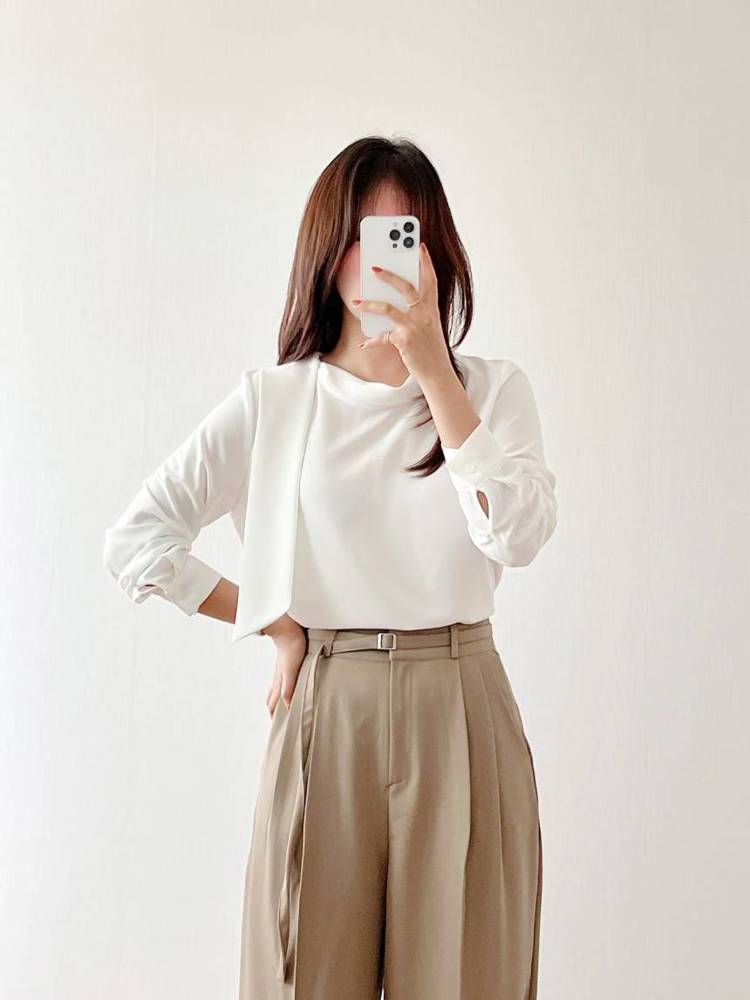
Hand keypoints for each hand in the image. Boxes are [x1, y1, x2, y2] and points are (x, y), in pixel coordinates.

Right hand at [263, 616, 307, 717]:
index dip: (273, 715)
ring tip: (279, 708)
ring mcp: (280, 672)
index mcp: (279, 682)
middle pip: (272, 699)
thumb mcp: (292, 670)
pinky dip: (281, 689)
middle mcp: (278, 679)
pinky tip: (286, 686)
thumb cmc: (292, 648)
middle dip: (273, 711)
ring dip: (276, 701)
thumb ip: (288, 687)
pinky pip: (280, 682)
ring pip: (275, 690)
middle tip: (277, 722)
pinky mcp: (284, 665)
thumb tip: (286, 705)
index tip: (276, 727)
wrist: (287, 629)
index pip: (273, 704)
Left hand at [352, 241, 452, 384]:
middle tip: (374, 267)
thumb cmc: (431, 348)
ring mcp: (414, 326)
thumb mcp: (429, 326)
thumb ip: (417, 312)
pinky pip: (382, 337)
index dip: (426, 262)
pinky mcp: (403, 340)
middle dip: (389, 276)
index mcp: (432, 308)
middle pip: (406, 287)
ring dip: (370, 304)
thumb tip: (393, 301)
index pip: (431, 279)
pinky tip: (364, 343)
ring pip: (388, 308)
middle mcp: (424, 314)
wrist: (438, 372)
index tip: (420, 246)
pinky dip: (372, 341)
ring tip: (357, 302)